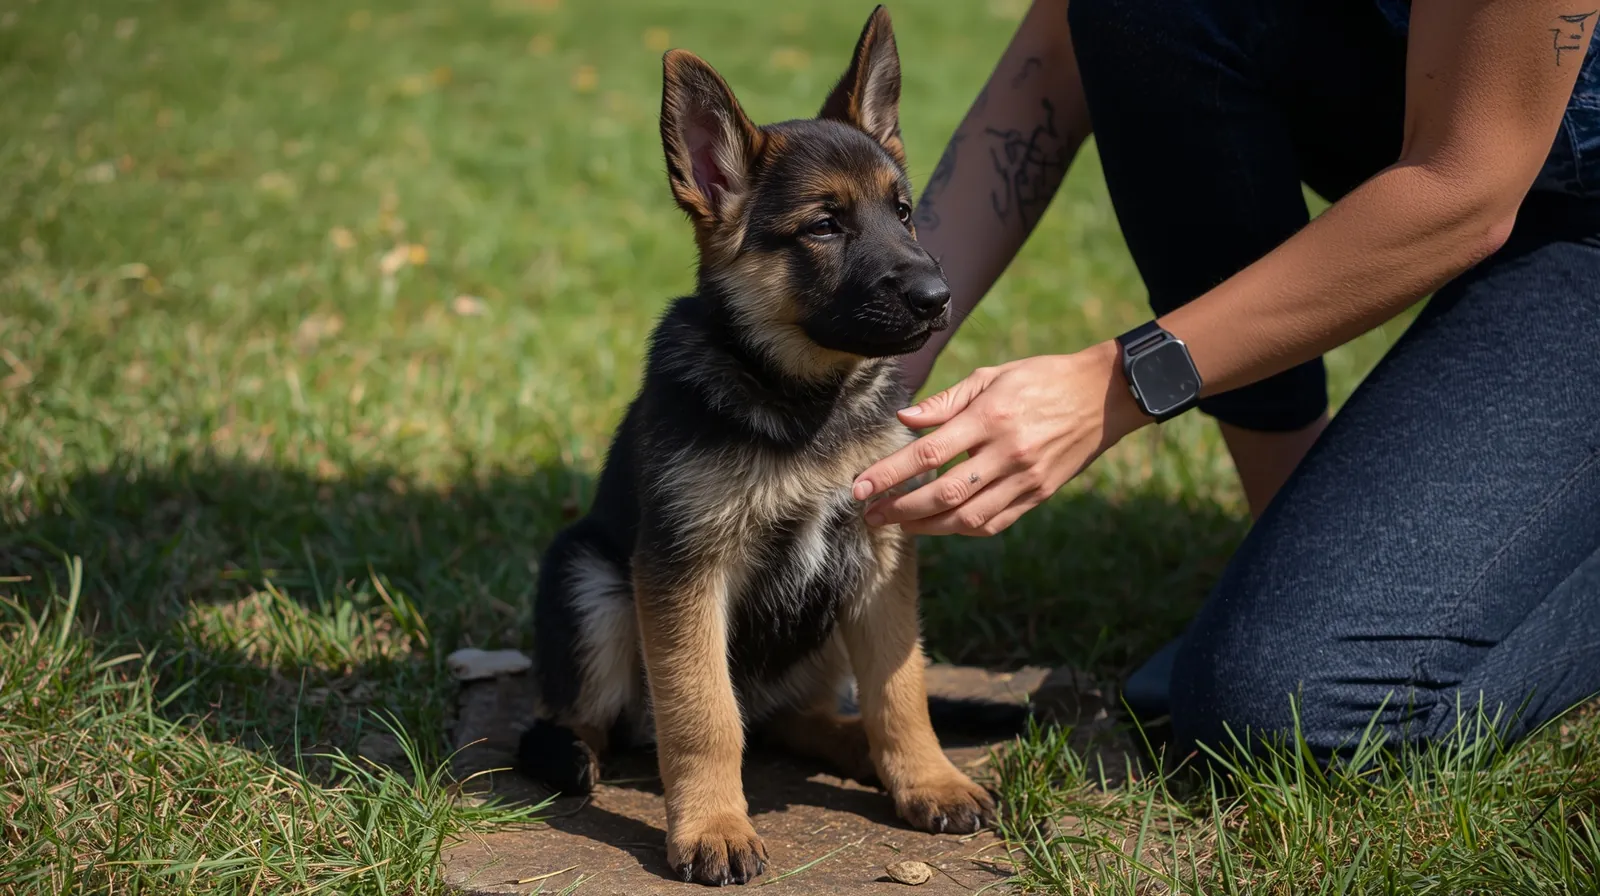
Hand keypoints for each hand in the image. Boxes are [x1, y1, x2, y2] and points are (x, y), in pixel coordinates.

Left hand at [853, 340, 1149, 535]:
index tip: (860, 487)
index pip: (928, 453)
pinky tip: (939, 525)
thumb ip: (945, 402)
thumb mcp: (992, 376)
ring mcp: (1025, 478)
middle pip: (942, 494)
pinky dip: (962, 529)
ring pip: (967, 517)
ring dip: (926, 527)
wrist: (1103, 396)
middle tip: (869, 515)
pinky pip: (994, 522)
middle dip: (900, 510)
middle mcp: (1007, 452)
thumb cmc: (1041, 379)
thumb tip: (903, 420)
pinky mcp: (1039, 495)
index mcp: (990, 417)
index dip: (890, 474)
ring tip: (897, 525)